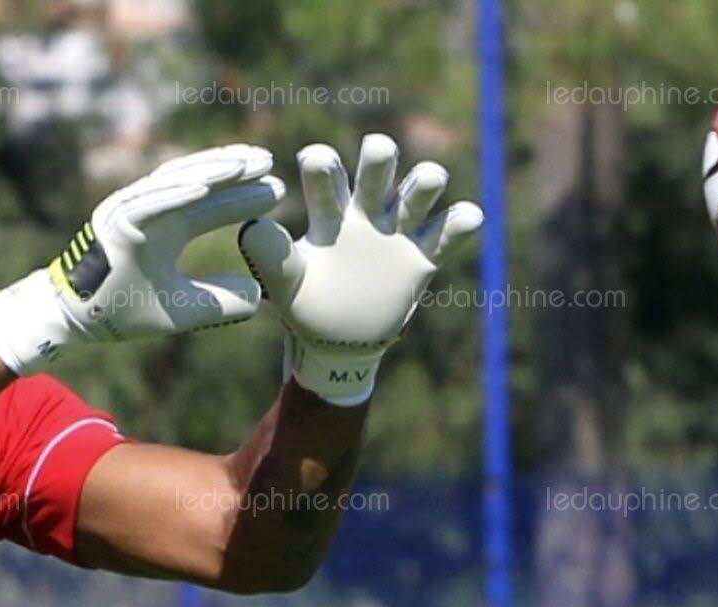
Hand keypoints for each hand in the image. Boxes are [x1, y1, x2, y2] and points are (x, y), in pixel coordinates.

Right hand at [0, 145, 284, 374]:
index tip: (278, 190)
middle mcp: (151, 212)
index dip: (243, 196)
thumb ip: (219, 301)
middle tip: (270, 161)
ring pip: (174, 183)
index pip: (211, 205)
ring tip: (243, 162)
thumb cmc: (123, 312)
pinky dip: (172, 193)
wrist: (73, 321)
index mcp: (167, 228)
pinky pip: (145, 201)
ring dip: (208, 171)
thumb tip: (260, 295)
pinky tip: (203, 186)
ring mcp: (130, 211)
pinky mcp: (112, 219)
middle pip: (197, 183)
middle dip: (232, 171)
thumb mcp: (183, 310)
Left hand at [238, 135, 482, 405]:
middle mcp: (365, 213)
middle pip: (378, 171)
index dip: (324, 165)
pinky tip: (467, 217)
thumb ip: (271, 257)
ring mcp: (397, 232)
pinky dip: (460, 222)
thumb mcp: (284, 285)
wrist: (337, 342)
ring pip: (418, 193)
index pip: (327, 179)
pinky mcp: (422, 256)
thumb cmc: (305, 304)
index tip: (315, 160)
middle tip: (378, 153)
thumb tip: (250, 227)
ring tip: (426, 182)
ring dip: (424, 182)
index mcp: (329, 214)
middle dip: (380, 158)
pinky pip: (447, 233)